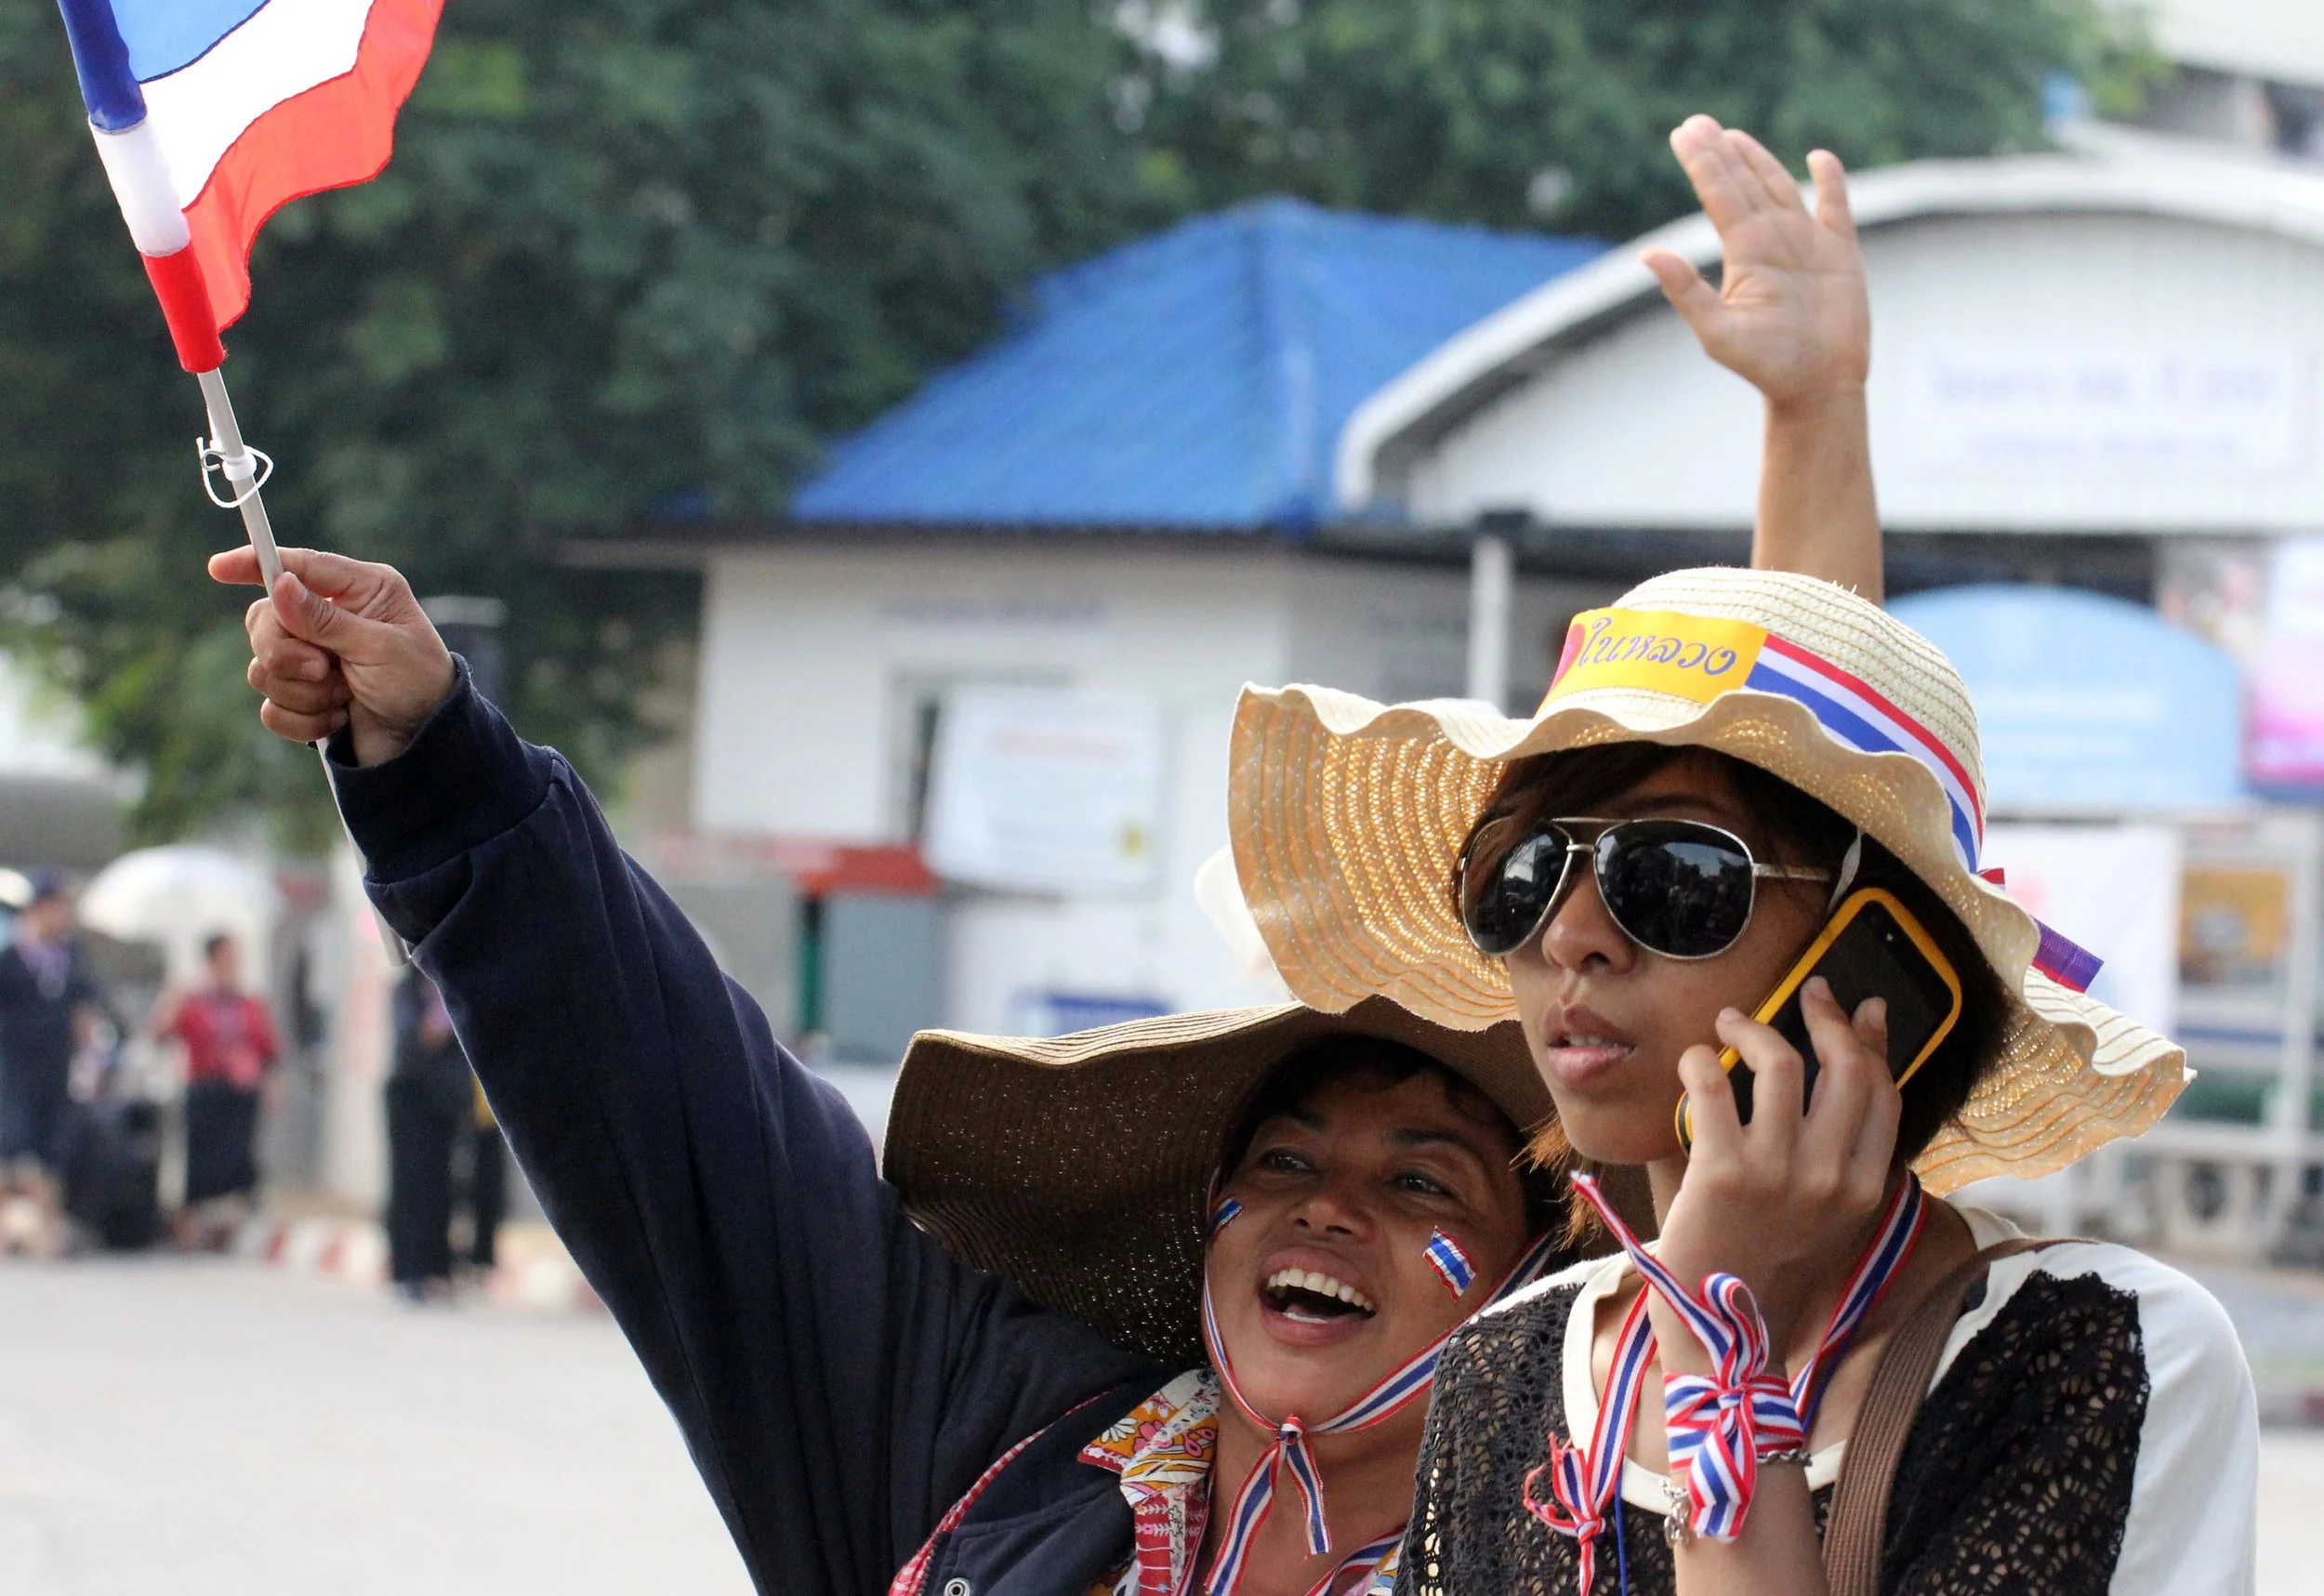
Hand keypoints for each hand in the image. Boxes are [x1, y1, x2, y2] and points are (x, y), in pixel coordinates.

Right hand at [208, 547, 455, 766]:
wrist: (428, 743)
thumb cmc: (419, 684)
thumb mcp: (381, 647)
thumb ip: (327, 619)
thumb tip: (279, 584)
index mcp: (360, 590)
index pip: (299, 565)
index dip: (255, 563)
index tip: (219, 568)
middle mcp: (330, 617)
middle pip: (265, 620)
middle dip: (286, 653)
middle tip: (324, 670)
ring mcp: (311, 657)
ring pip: (262, 667)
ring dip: (302, 692)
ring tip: (344, 697)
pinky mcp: (302, 695)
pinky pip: (271, 707)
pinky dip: (303, 720)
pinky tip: (339, 718)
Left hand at [1644, 115, 1869, 413]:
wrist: (1817, 387)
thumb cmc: (1766, 366)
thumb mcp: (1718, 331)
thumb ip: (1686, 291)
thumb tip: (1647, 253)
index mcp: (1744, 254)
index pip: (1719, 196)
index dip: (1703, 163)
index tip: (1683, 132)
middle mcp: (1771, 242)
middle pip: (1743, 185)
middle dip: (1721, 154)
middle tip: (1697, 122)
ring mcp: (1806, 244)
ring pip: (1780, 188)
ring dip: (1759, 161)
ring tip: (1734, 137)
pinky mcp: (1841, 253)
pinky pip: (1836, 207)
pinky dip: (1830, 181)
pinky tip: (1818, 157)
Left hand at [1649, 979, 1897, 1363]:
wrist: (1724, 1341)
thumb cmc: (1766, 1274)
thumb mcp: (1825, 1224)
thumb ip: (1838, 1164)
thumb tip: (1838, 1094)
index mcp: (1865, 1192)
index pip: (1883, 1093)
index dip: (1872, 1041)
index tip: (1859, 1008)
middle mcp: (1832, 1179)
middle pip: (1845, 1068)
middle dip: (1826, 1017)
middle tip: (1806, 994)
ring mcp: (1778, 1174)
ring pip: (1781, 1064)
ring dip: (1754, 1027)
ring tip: (1731, 1021)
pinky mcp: (1722, 1172)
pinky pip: (1713, 1087)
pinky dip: (1701, 1060)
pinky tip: (1695, 1061)